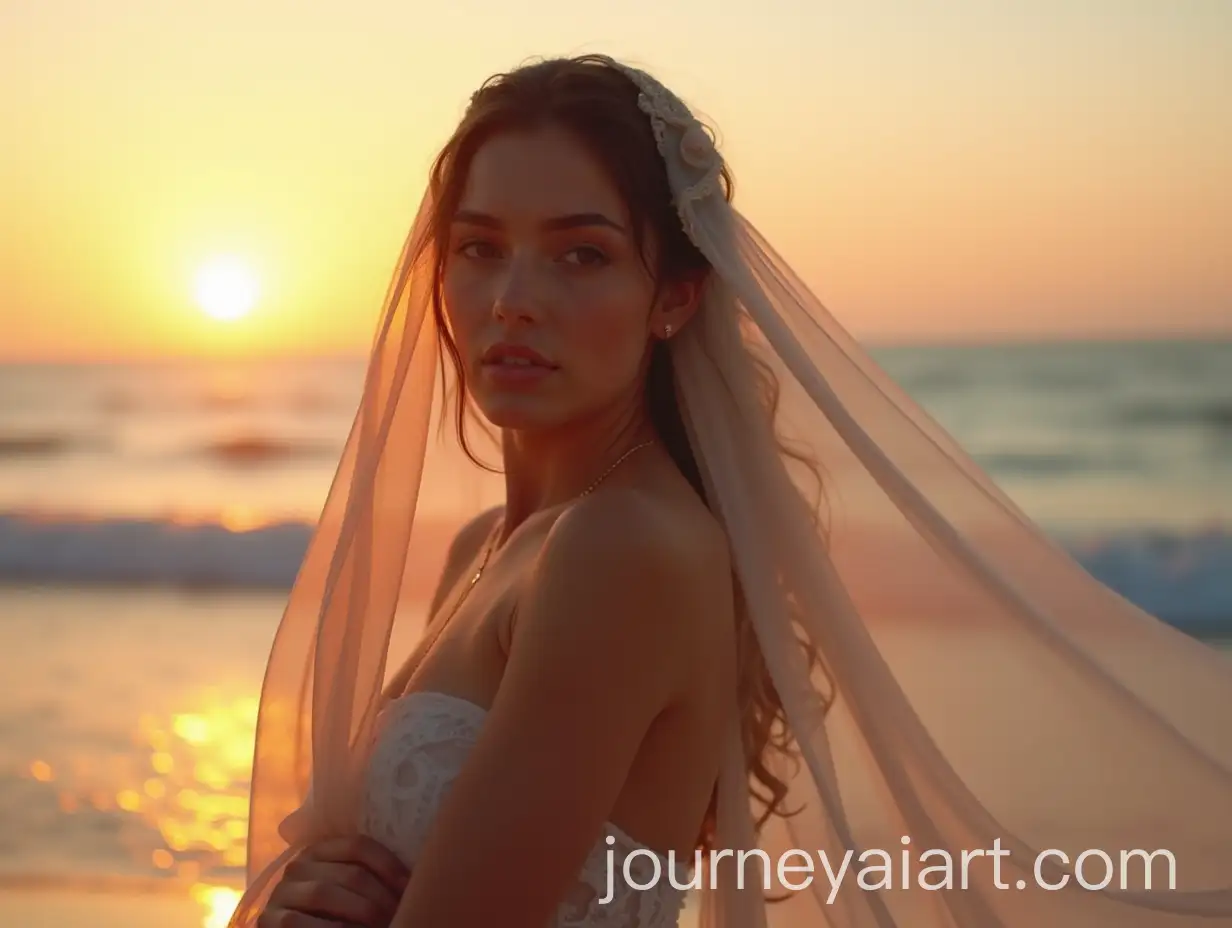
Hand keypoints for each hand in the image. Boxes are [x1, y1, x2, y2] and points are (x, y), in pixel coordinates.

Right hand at [257, 835, 409, 927]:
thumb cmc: (330, 913)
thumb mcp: (346, 889)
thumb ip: (364, 876)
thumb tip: (412, 876)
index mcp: (319, 850)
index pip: (358, 845)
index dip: (389, 865)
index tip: (410, 886)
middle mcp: (298, 866)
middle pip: (348, 873)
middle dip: (380, 897)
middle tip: (399, 913)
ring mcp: (280, 893)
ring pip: (324, 894)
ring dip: (360, 912)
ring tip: (383, 924)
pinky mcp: (269, 921)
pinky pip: (299, 923)